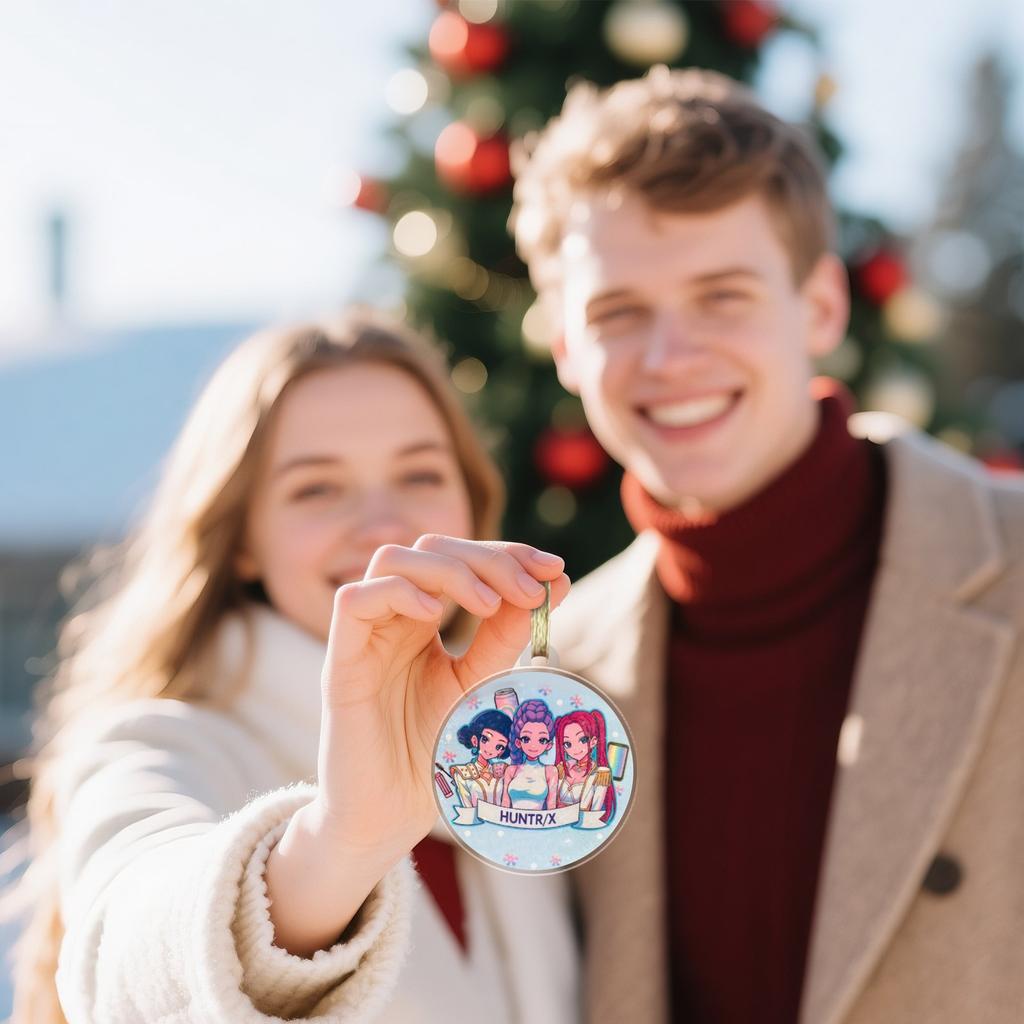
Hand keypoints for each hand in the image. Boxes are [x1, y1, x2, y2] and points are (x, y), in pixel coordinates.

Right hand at [313, 535, 568, 856]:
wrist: (390, 816)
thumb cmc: (431, 751)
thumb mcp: (481, 683)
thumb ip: (506, 636)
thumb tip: (556, 585)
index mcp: (424, 619)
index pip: (461, 558)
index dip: (507, 554)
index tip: (555, 569)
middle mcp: (393, 618)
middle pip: (430, 548)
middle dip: (488, 558)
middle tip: (532, 589)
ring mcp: (364, 637)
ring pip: (391, 560)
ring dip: (449, 570)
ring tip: (490, 605)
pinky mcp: (340, 665)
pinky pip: (352, 602)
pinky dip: (398, 592)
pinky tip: (437, 614)